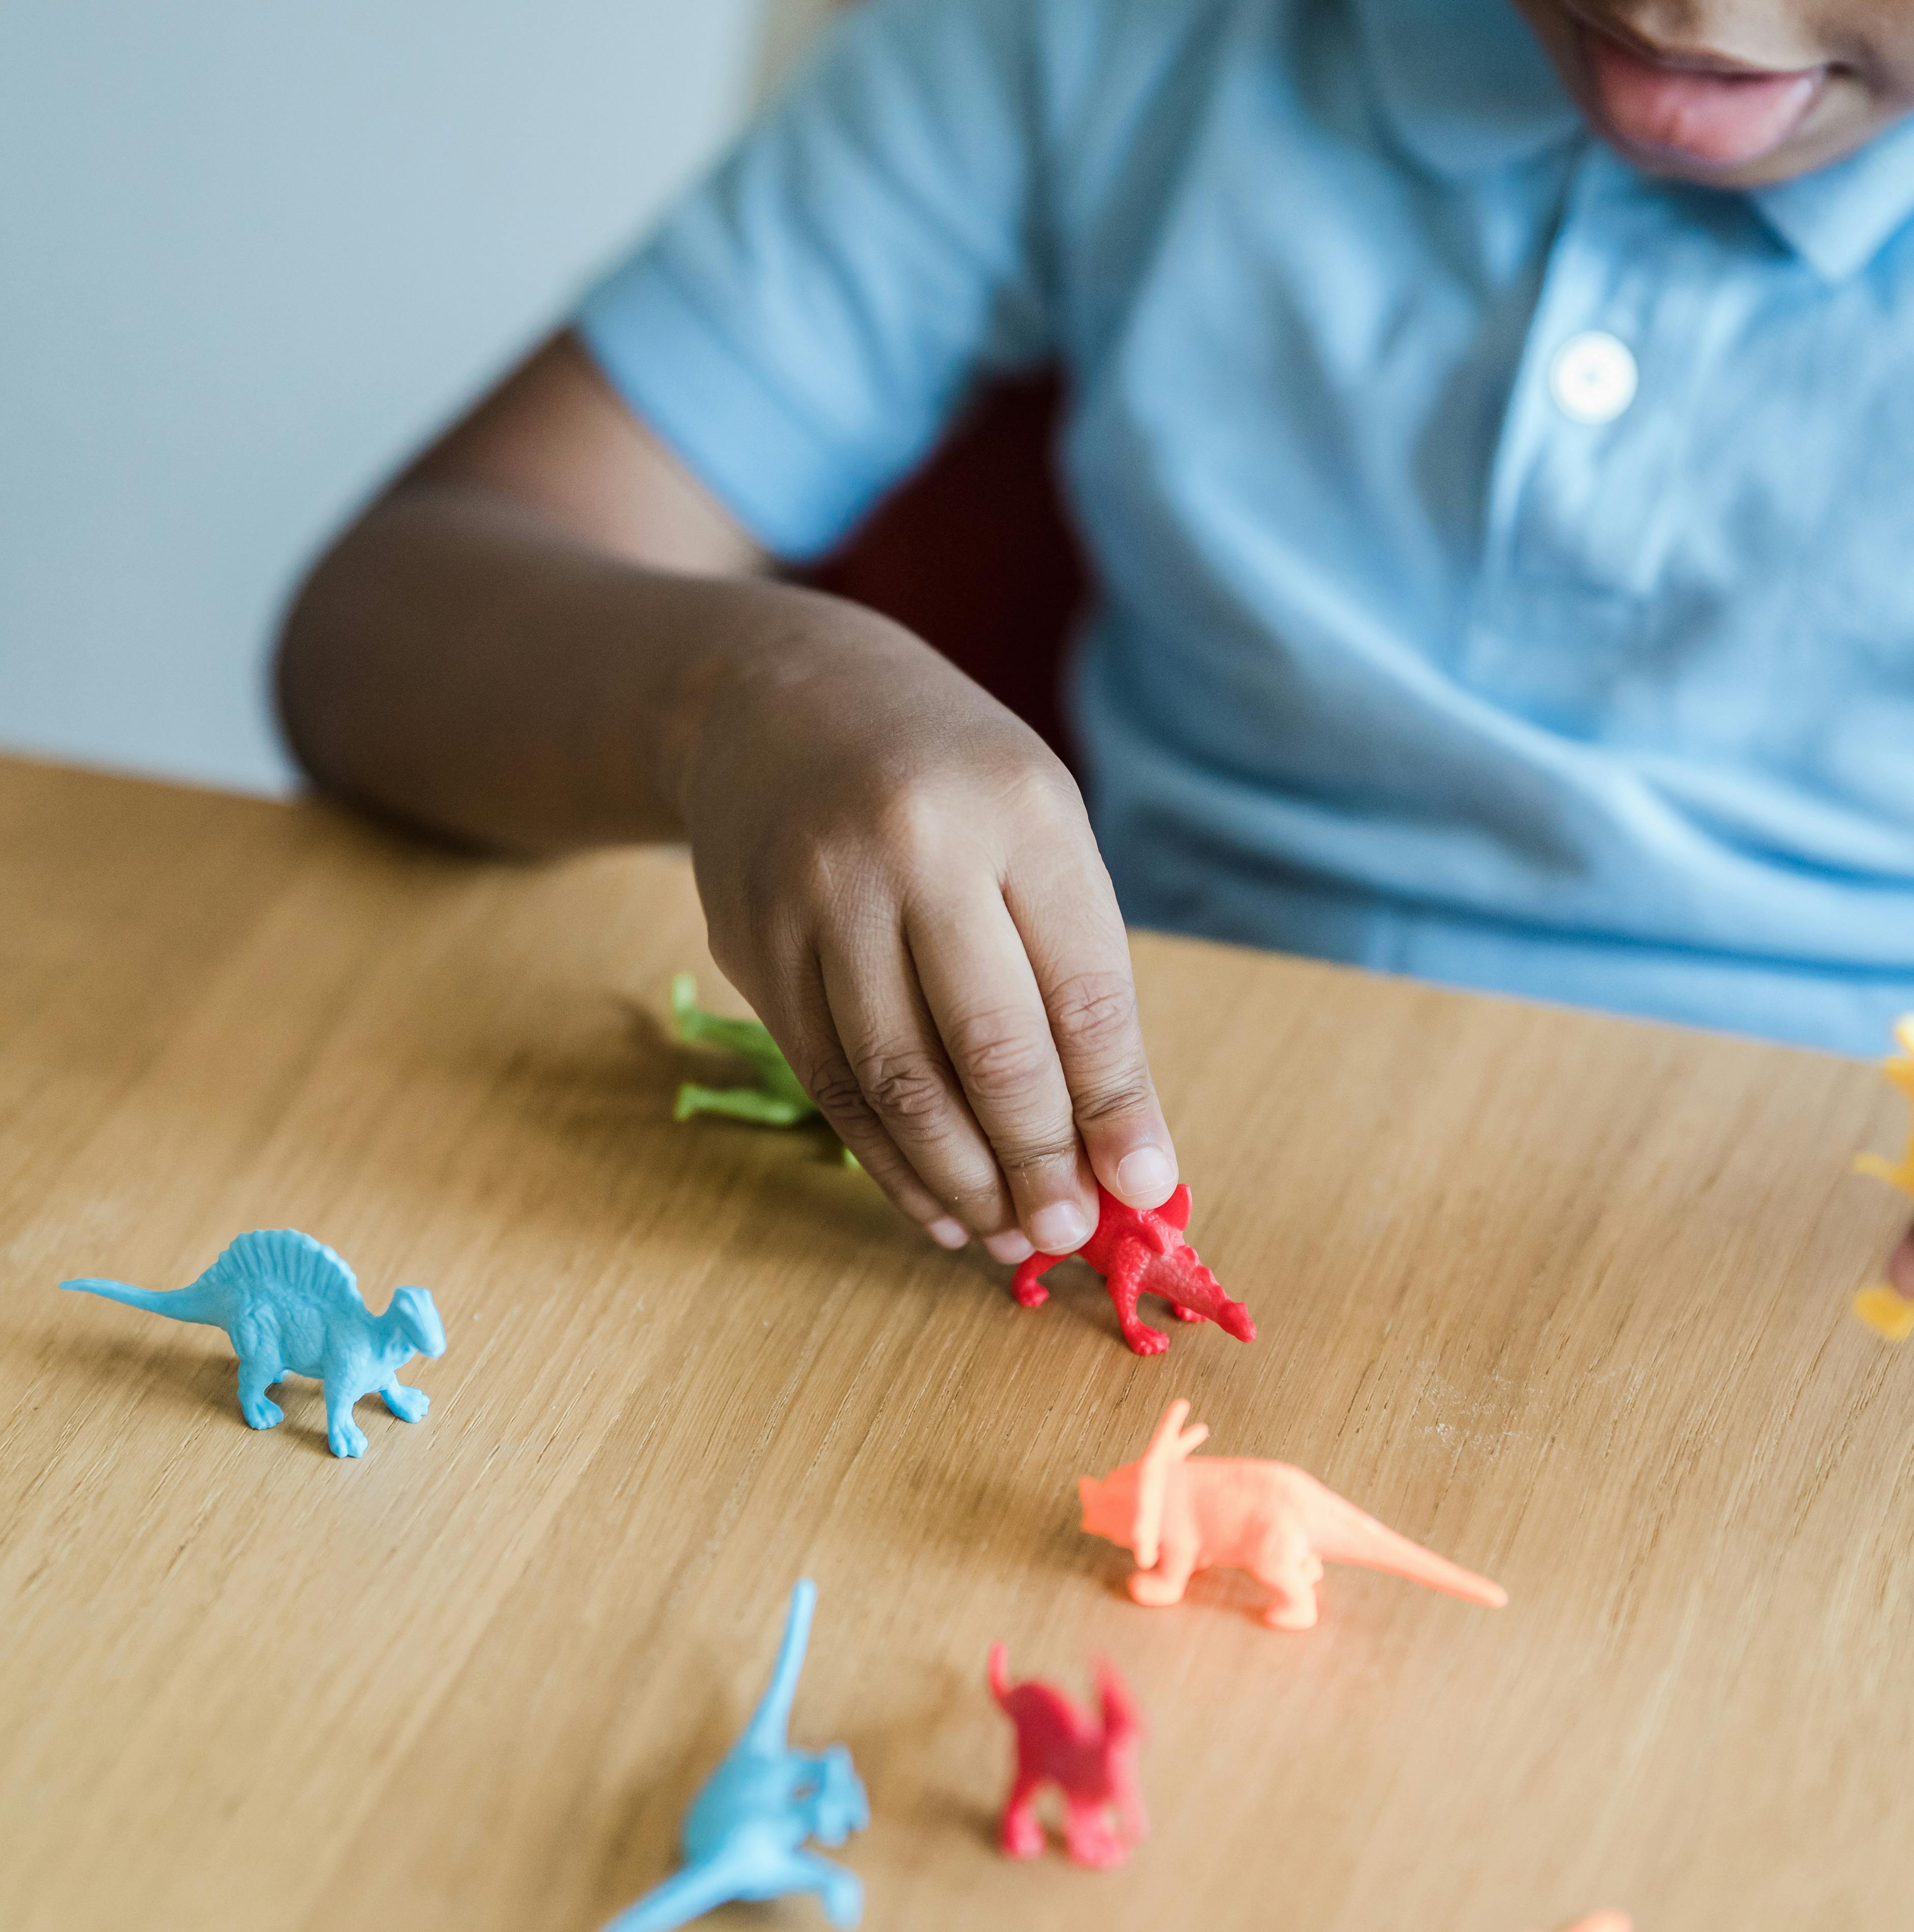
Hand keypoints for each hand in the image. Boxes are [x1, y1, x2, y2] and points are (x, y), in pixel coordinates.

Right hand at [677, 590, 1176, 1262]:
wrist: (775, 696)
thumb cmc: (947, 779)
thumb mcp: (1036, 829)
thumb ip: (1078, 974)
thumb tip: (1119, 1147)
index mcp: (1017, 809)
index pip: (1080, 988)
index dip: (1114, 1104)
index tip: (1143, 1189)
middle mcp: (912, 846)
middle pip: (986, 1045)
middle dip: (1037, 1162)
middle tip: (1067, 1236)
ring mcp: (818, 896)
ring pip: (895, 1080)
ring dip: (959, 1180)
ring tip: (1006, 1234)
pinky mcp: (753, 944)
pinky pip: (828, 1080)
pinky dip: (885, 1159)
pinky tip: (932, 1203)